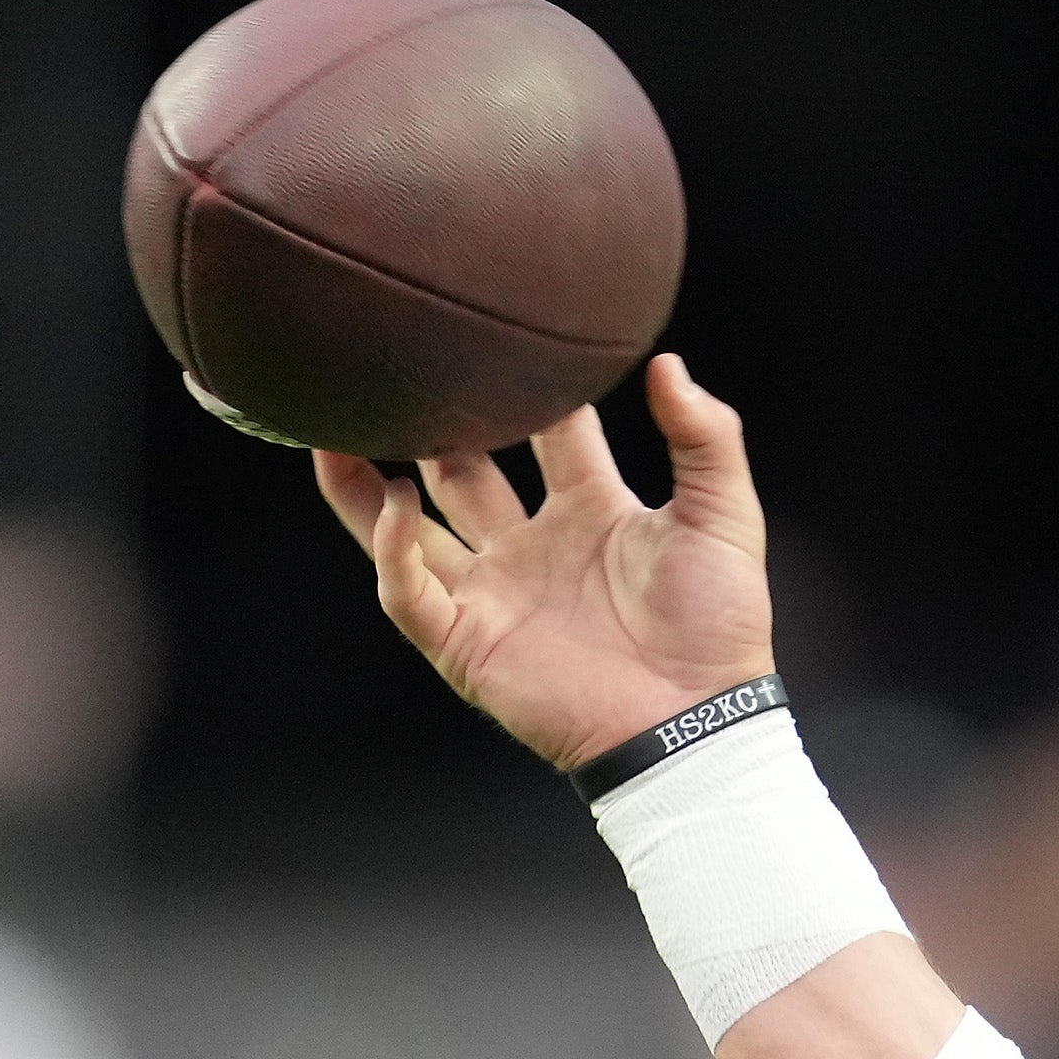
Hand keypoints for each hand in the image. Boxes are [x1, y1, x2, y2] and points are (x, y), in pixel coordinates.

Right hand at [314, 353, 775, 771]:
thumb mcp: (725, 519)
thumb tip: (669, 364)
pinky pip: (409, 591)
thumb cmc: (718, 631)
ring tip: (333, 424)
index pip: (546, 432)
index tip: (496, 335)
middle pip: (460, 470)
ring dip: (366, 482)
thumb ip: (707, 440)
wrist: (699, 724)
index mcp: (593, 510)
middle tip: (400, 367)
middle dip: (429, 424)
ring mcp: (495, 593)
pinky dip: (392, 550)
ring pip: (407, 529)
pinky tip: (394, 504)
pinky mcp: (468, 643)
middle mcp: (532, 546)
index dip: (524, 387)